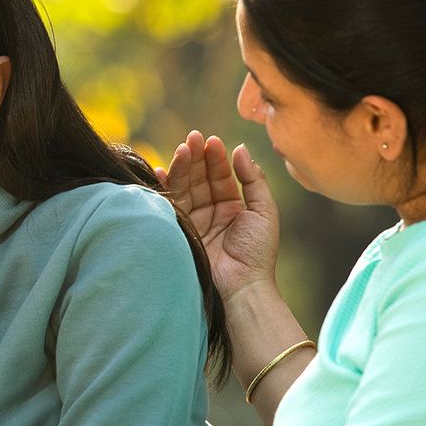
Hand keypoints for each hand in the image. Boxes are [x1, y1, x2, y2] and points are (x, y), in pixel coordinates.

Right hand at [155, 131, 280, 303]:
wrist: (241, 287)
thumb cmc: (258, 252)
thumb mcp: (264, 210)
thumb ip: (253, 179)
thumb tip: (240, 149)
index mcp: (234, 207)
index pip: (220, 176)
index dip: (215, 158)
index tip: (212, 140)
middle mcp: (212, 212)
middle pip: (200, 178)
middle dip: (196, 158)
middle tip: (193, 138)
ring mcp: (194, 222)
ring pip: (184, 188)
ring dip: (181, 167)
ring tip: (182, 148)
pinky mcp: (179, 232)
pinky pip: (170, 205)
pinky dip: (163, 188)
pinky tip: (160, 170)